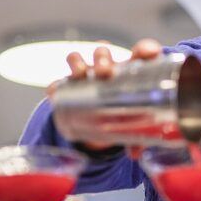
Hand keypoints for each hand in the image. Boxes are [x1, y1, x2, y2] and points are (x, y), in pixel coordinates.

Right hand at [47, 38, 162, 153]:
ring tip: (79, 74)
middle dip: (103, 58)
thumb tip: (136, 152)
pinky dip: (56, 86)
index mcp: (132, 71)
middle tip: (105, 72)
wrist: (103, 119)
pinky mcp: (69, 88)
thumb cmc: (127, 114)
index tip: (145, 53)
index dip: (145, 48)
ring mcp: (86, 76)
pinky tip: (54, 93)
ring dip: (78, 63)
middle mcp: (108, 68)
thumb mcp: (136, 125)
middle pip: (103, 54)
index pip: (142, 52)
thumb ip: (139, 138)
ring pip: (79, 60)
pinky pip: (59, 83)